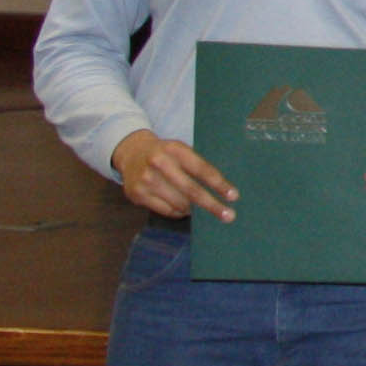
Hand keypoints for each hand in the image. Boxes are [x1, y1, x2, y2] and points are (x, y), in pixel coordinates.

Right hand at [111, 131, 235, 220]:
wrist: (131, 153)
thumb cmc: (166, 154)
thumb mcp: (181, 151)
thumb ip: (198, 166)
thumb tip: (222, 191)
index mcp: (175, 149)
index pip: (201, 169)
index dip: (218, 184)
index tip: (233, 196)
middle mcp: (158, 163)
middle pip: (191, 190)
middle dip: (212, 205)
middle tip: (229, 216)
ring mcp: (146, 180)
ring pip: (179, 203)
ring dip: (194, 209)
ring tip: (202, 210)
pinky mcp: (137, 194)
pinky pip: (166, 210)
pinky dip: (179, 212)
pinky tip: (184, 209)